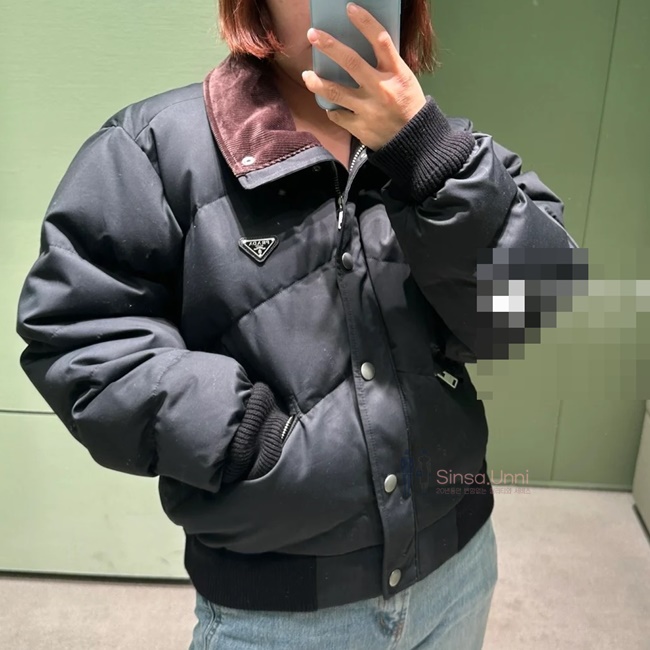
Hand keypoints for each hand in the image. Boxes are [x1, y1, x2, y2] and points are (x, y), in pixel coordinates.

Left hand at [301, 2, 426, 151]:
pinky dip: (331, 108)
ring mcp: (368, 109)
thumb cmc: (408, 107)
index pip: (380, 41)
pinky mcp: (360, 127)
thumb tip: (364, 48)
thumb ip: (387, 66)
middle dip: (329, 46)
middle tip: (313, 35)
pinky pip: (337, 114)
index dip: (365, 22)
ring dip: (317, 82)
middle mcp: (381, 89)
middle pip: (351, 62)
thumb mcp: (405, 81)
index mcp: (396, 74)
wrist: (412, 142)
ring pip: (335, 91)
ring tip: (307, 74)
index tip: (350, 9)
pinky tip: (329, 104)